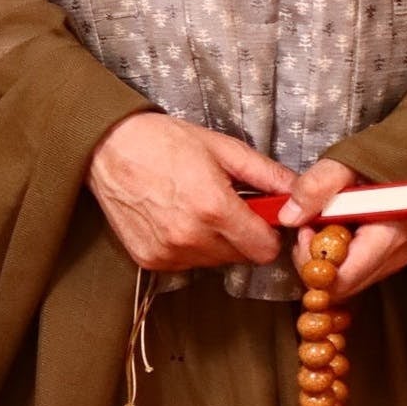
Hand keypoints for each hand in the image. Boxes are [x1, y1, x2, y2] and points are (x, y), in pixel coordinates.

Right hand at [88, 112, 295, 272]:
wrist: (108, 148)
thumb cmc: (165, 142)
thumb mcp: (223, 148)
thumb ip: (266, 174)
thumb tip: (298, 192)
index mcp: (214, 209)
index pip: (264, 250)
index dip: (269, 234)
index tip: (262, 218)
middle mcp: (191, 238)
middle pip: (241, 258)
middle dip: (243, 236)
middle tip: (228, 206)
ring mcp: (168, 253)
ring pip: (214, 262)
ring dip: (216, 242)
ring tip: (198, 208)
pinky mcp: (150, 260)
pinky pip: (187, 263)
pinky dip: (190, 246)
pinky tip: (177, 218)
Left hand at [279, 156, 406, 301]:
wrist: (401, 162)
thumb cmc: (376, 162)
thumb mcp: (342, 165)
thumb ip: (316, 186)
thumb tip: (290, 217)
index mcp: (388, 235)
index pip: (340, 280)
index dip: (312, 261)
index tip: (306, 230)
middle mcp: (395, 255)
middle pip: (340, 286)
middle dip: (315, 260)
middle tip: (309, 227)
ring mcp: (394, 260)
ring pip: (344, 283)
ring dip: (324, 258)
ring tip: (322, 225)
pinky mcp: (389, 260)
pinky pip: (352, 273)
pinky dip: (336, 257)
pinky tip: (336, 232)